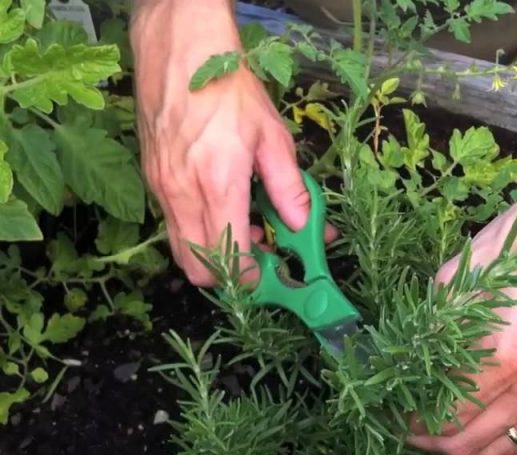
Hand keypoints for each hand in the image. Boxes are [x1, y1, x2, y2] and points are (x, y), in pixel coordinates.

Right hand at [130, 0, 319, 285]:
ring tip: (246, 228)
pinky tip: (225, 205)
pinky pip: (173, 222)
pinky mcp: (151, 178)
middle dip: (229, 274)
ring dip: (213, 252)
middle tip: (260, 258)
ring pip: (182, 248)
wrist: (180, 52)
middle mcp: (182, 193)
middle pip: (198, 266)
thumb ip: (290, 188)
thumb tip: (303, 224)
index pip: (230, 258)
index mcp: (217, 185)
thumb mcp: (273, 137)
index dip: (252, 277)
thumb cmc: (228, 89)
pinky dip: (198, 228)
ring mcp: (161, 187)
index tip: (274, 274)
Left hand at [406, 147, 516, 454]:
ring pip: (504, 449)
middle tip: (409, 425)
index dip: (411, 419)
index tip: (393, 413)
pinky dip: (508, 444)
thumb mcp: (473, 268)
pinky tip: (488, 425)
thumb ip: (440, 319)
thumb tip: (409, 356)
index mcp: (508, 348)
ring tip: (443, 428)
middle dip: (431, 439)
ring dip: (466, 447)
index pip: (447, 410)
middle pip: (470, 440)